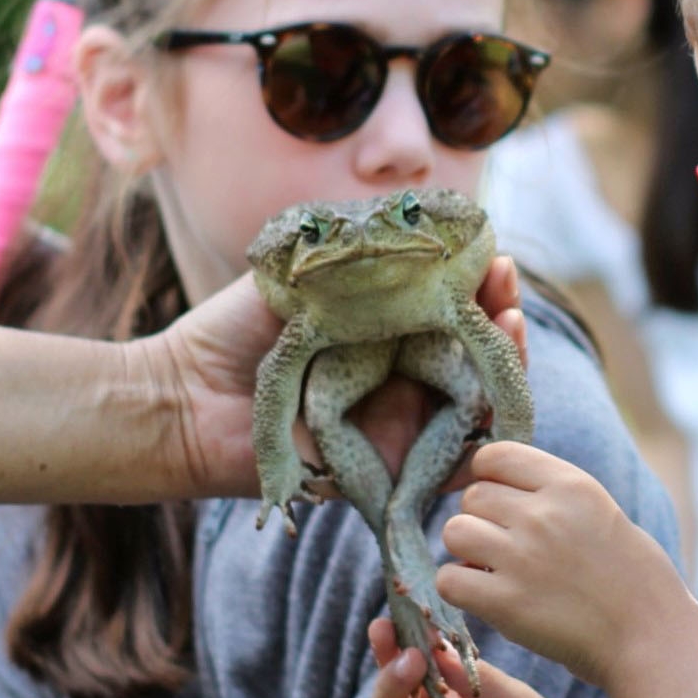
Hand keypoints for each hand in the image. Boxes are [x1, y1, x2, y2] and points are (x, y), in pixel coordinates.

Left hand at [143, 256, 528, 496]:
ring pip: (477, 403)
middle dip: (503, 317)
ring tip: (512, 323)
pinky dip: (484, 436)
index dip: (480, 284)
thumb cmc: (231, 336)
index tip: (493, 254)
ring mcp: (398, 423)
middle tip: (507, 286)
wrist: (184, 400)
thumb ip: (352, 258)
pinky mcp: (390, 468)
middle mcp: (397, 376)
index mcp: (381, 332)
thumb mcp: (301, 277)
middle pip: (475, 354)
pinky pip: (452, 463)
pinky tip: (497, 397)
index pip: (451, 309)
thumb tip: (418, 230)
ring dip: (508, 364)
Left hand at [437, 443, 692, 691]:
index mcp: (570, 484)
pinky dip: (460, 588)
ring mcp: (522, 557)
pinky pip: (449, 579)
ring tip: (494, 570)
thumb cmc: (632, 577)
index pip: (495, 455)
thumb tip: (493, 483)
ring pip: (454, 531)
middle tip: (507, 547)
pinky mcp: (506, 603)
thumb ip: (551, 493)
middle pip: (473, 496)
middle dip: (482, 519)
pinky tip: (486, 596)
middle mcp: (542, 514)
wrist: (650, 637)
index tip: (494, 499)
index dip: (484, 476)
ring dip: (467, 551)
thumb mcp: (600, 510)